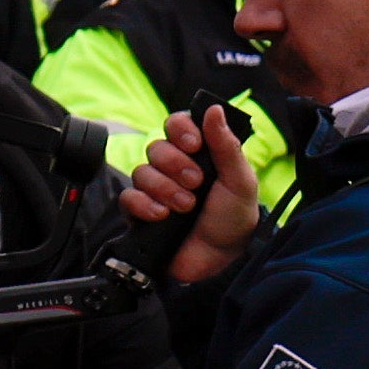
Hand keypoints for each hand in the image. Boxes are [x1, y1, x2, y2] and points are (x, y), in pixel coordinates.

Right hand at [121, 103, 259, 286]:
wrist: (222, 259)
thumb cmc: (234, 218)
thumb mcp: (240, 180)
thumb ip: (226, 145)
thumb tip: (214, 109)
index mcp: (199, 154)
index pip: (176, 124)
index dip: (180, 129)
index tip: (194, 144)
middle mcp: (174, 168)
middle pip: (156, 147)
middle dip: (176, 165)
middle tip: (196, 183)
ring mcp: (156, 190)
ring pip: (142, 172)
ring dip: (165, 188)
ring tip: (186, 206)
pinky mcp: (140, 212)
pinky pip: (128, 197)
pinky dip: (145, 205)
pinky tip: (163, 215)